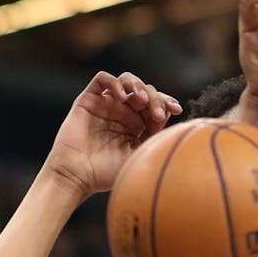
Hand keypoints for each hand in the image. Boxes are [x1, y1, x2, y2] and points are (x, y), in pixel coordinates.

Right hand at [45, 71, 181, 197]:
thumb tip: (180, 128)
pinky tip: (123, 96)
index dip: (167, 103)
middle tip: (156, 113)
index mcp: (138, 125)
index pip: (157, 104)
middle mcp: (124, 112)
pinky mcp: (89, 100)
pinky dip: (115, 82)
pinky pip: (102, 79)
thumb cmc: (107, 173)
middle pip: (145, 90)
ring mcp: (107, 104)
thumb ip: (156, 141)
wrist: (77, 177)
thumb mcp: (139, 157)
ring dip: (138, 85)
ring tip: (141, 99)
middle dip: (155, 97)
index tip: (175, 110)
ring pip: (127, 80)